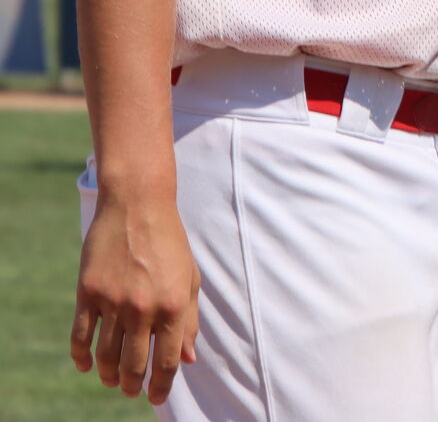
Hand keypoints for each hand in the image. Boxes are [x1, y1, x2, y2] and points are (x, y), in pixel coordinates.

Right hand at [72, 188, 200, 404]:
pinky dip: (81, 357)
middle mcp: (143, 308)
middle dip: (132, 385)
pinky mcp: (88, 293)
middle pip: (133, 364)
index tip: (157, 398)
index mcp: (173, 306)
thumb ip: (190, 321)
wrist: (139, 206)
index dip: (162, 385)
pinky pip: (80, 336)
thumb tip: (188, 359)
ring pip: (105, 355)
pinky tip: (86, 366)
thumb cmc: (171, 243)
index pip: (167, 360)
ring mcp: (113, 301)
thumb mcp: (189, 279)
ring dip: (108, 375)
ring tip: (111, 380)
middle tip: (130, 391)